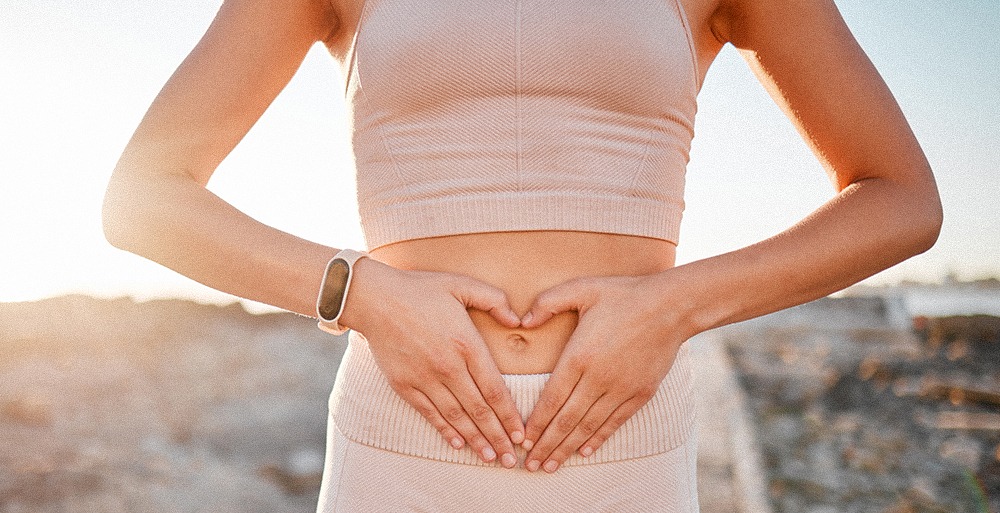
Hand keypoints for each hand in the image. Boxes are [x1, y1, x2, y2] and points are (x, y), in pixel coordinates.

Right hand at [339, 258, 524, 467]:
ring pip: (456, 417)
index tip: (522, 435)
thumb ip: (494, 299)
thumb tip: (518, 320)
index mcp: (466, 344)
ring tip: (490, 458)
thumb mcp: (462, 284)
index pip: (495, 390)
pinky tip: (458, 444)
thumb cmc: (420, 290)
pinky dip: (445, 430)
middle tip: (512, 460)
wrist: (375, 299)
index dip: (510, 416)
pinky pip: (430, 413)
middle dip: (498, 437)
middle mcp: (448, 366)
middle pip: (479, 410)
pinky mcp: (405, 385)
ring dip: (475, 441)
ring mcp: (425, 378)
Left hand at [518, 274, 690, 472]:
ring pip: (588, 426)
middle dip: (546, 445)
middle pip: (566, 420)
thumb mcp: (581, 288)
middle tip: (531, 466)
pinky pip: (614, 422)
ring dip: (567, 448)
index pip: (551, 398)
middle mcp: (598, 378)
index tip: (523, 440)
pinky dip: (598, 439)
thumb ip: (547, 302)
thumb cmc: (623, 294)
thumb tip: (522, 321)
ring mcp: (620, 388)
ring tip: (551, 466)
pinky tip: (584, 451)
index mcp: (579, 356)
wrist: (671, 306)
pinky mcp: (640, 393)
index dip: (536, 423)